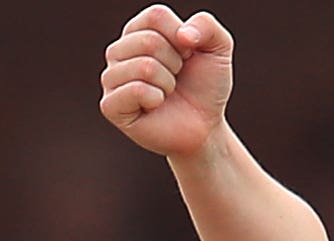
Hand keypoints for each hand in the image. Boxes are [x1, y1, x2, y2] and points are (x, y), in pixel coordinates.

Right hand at [99, 5, 233, 158]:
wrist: (205, 127)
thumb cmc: (205, 86)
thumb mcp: (218, 49)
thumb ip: (207, 25)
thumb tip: (183, 34)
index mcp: (138, 30)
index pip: (157, 16)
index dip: (183, 39)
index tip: (187, 56)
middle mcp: (119, 51)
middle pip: (149, 41)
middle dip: (176, 63)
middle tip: (177, 78)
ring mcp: (111, 78)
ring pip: (145, 66)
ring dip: (168, 83)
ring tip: (167, 92)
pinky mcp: (111, 105)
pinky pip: (136, 90)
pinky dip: (157, 99)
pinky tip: (155, 106)